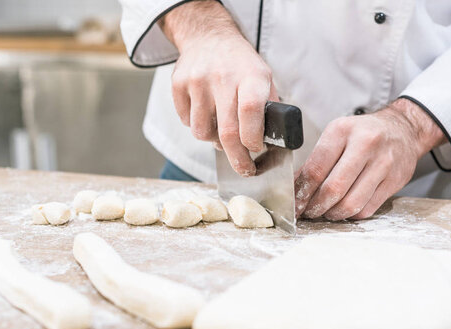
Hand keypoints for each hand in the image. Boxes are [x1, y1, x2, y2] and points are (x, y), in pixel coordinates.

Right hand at [160, 1, 277, 176]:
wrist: (208, 37)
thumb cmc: (240, 65)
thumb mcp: (263, 77)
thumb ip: (267, 108)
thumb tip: (271, 143)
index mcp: (251, 76)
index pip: (250, 113)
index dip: (253, 139)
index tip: (256, 150)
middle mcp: (223, 77)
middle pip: (227, 132)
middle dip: (238, 159)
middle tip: (244, 168)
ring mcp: (197, 81)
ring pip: (203, 133)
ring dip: (214, 141)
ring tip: (222, 130)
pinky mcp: (178, 85)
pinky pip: (187, 122)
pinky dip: (198, 126)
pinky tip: (206, 113)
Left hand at [294, 98, 445, 219]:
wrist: (404, 129)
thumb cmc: (364, 134)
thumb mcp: (337, 136)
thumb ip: (316, 161)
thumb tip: (295, 188)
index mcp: (343, 131)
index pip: (316, 170)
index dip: (302, 193)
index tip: (295, 204)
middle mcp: (365, 145)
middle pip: (333, 189)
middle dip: (316, 207)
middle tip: (309, 212)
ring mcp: (383, 164)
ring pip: (351, 204)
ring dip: (333, 214)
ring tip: (326, 212)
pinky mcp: (395, 181)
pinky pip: (367, 208)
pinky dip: (351, 214)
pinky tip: (345, 209)